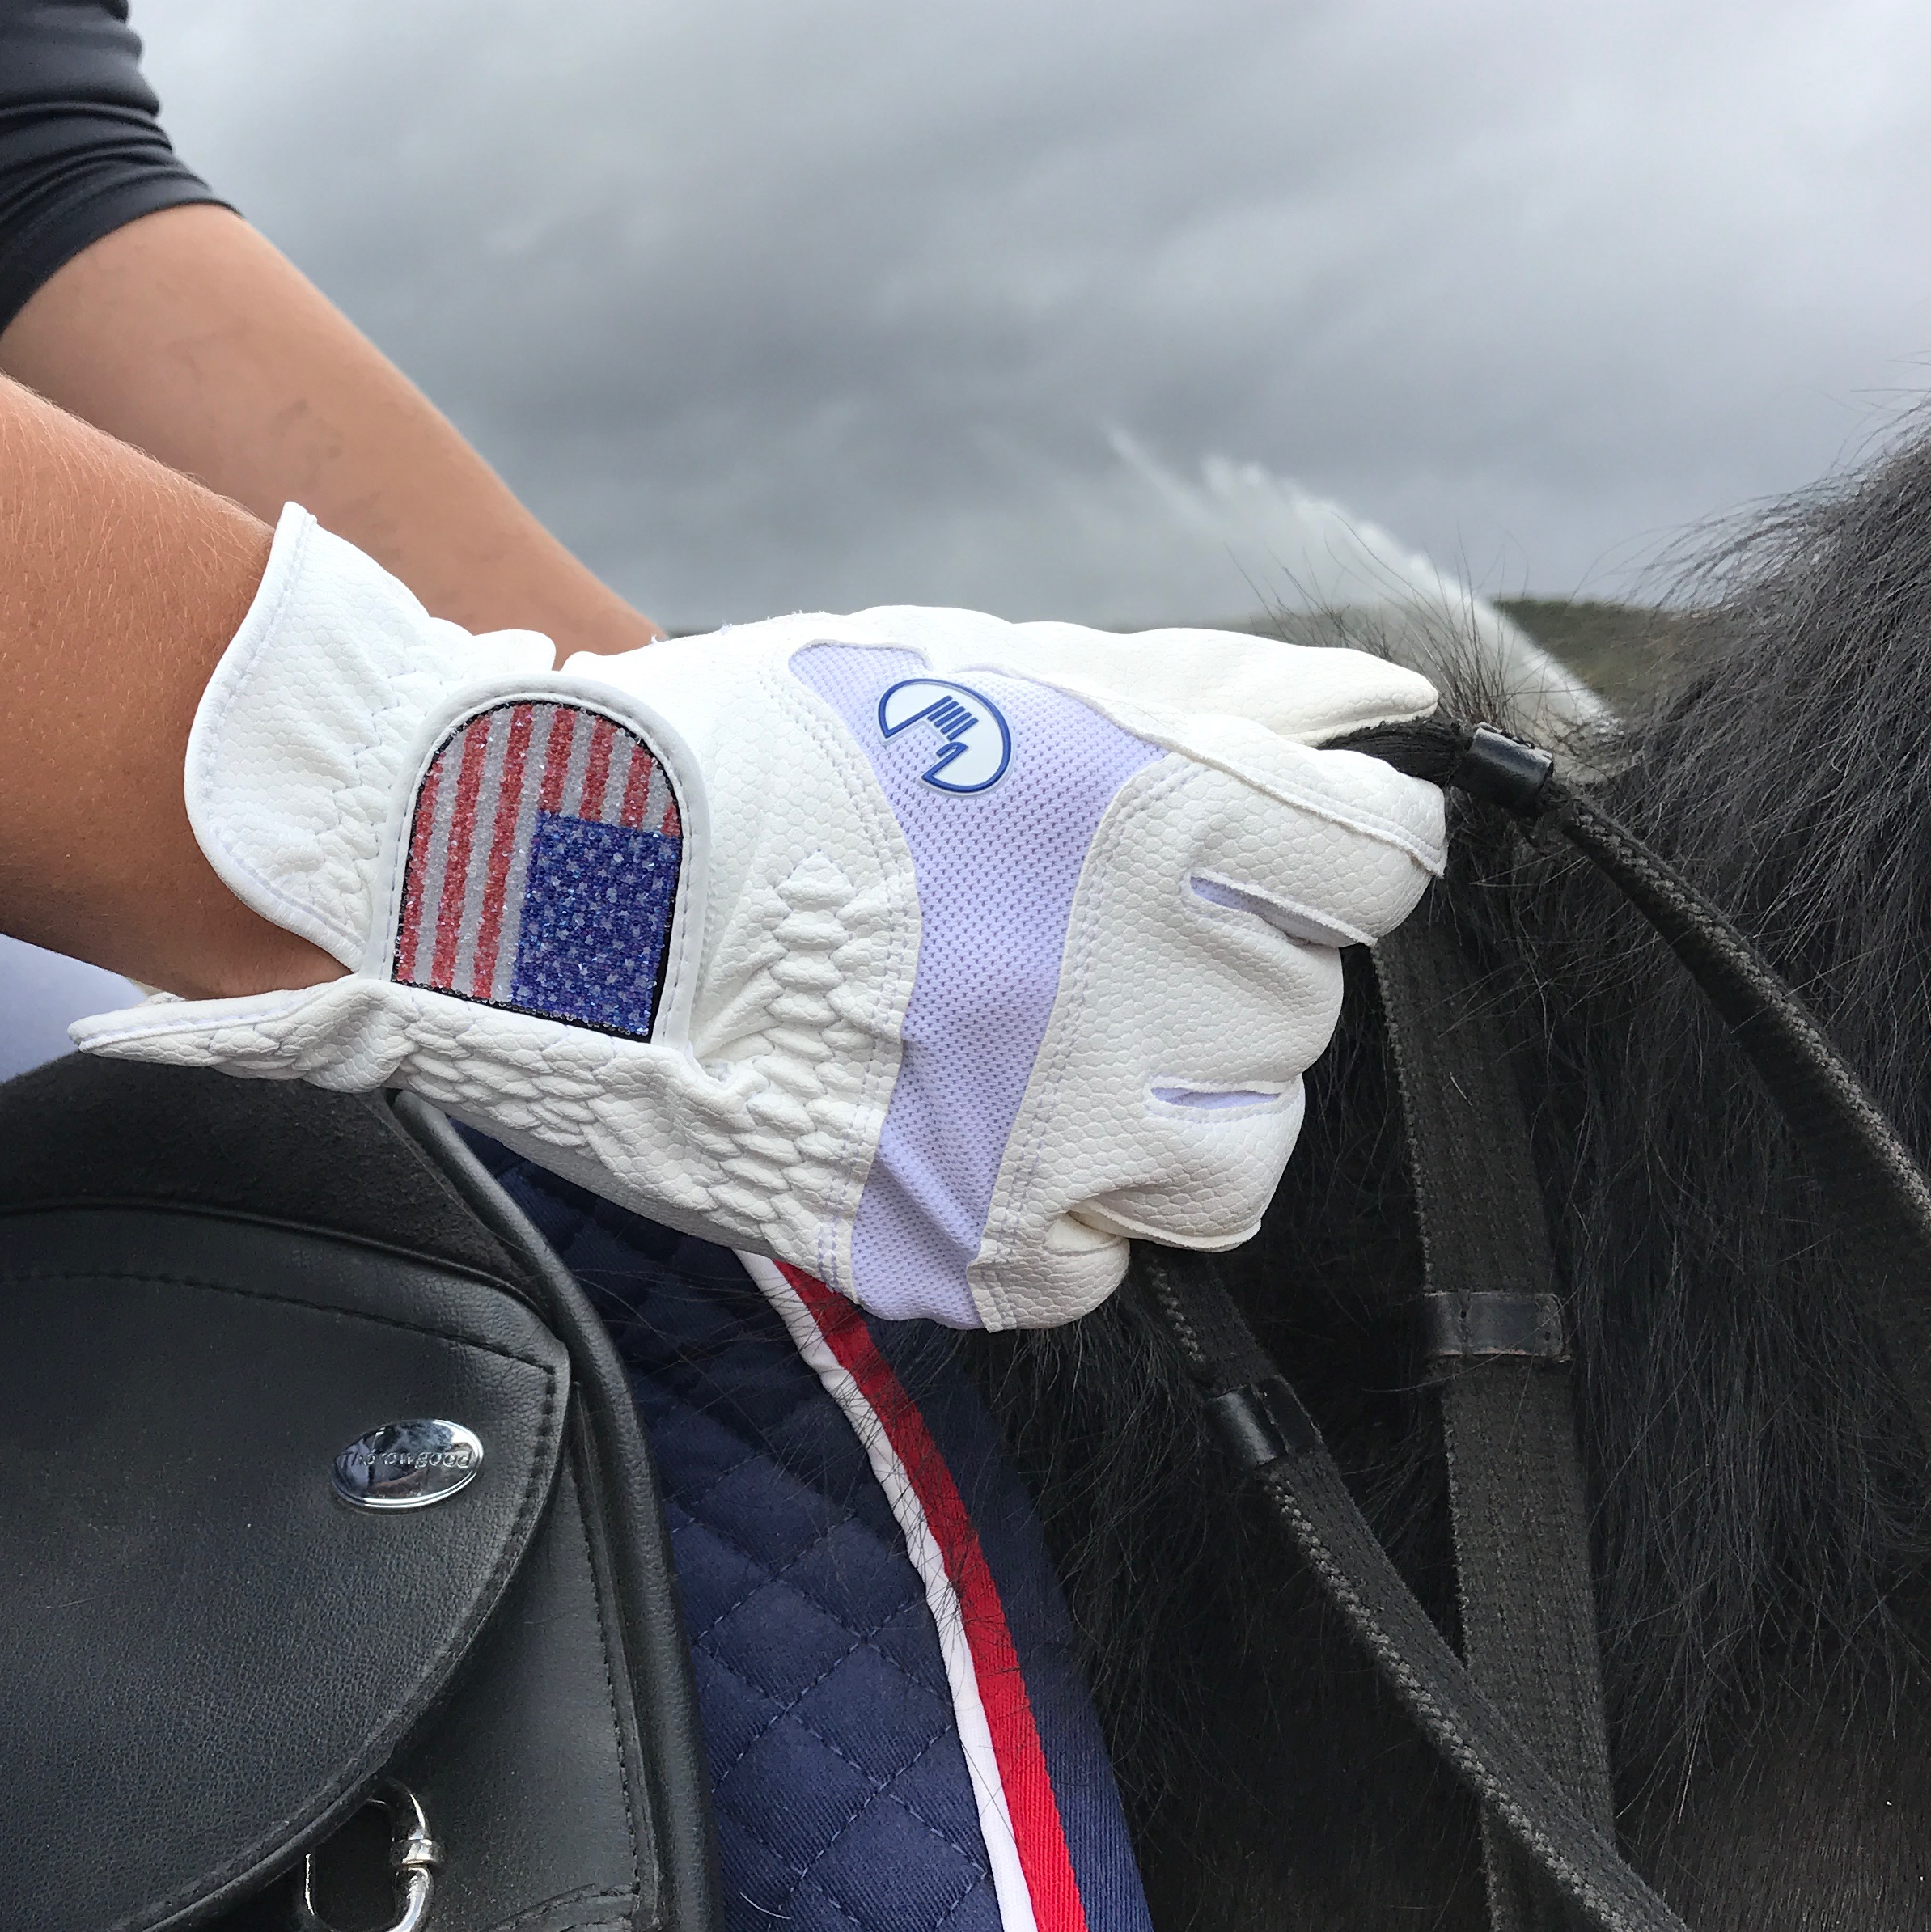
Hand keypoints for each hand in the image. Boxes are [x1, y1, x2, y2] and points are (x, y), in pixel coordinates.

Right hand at [74, 509, 1443, 1327]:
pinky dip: (1055, 1214)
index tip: (1260, 857)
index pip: (1381, 866)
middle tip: (1075, 935)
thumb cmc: (753, 753)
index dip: (1323, 853)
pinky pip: (1102, 1265)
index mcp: (1155, 817)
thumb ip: (1198, 689)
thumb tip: (1382, 707)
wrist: (548, 887)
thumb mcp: (974, 666)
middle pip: (1300, 1012)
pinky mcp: (965, 1247)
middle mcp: (1135, 985)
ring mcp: (1054, 1134)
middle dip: (1216, 972)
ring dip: (1166, 1107)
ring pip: (1234, 1162)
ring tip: (1040, 1047)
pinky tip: (967, 1128)